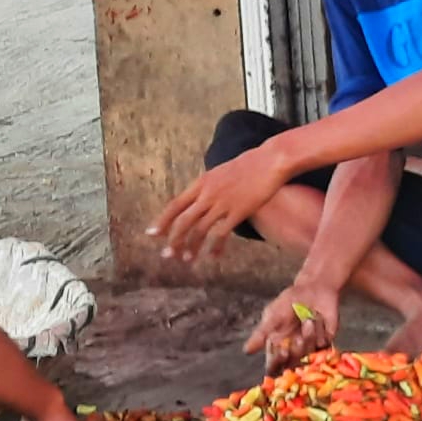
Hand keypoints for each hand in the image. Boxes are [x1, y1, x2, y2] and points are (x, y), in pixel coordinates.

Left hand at [148, 146, 287, 261]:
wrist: (270, 160)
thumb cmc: (249, 166)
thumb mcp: (220, 172)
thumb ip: (208, 187)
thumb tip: (200, 199)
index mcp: (201, 183)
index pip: (175, 205)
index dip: (162, 221)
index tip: (151, 234)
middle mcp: (208, 194)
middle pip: (183, 220)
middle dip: (173, 240)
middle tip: (167, 255)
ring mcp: (222, 203)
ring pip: (199, 230)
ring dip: (191, 247)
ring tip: (187, 260)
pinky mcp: (238, 211)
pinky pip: (221, 234)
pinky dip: (215, 247)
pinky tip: (213, 256)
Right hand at [243, 282, 338, 375]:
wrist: (314, 288)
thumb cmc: (290, 301)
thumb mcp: (273, 314)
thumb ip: (262, 333)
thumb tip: (247, 350)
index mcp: (277, 346)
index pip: (274, 365)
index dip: (278, 362)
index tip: (282, 352)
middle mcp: (293, 351)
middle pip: (293, 364)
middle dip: (296, 350)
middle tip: (298, 337)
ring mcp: (310, 348)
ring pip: (309, 355)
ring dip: (308, 336)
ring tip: (308, 320)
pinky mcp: (325, 343)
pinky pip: (324, 345)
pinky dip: (320, 331)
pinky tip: (318, 319)